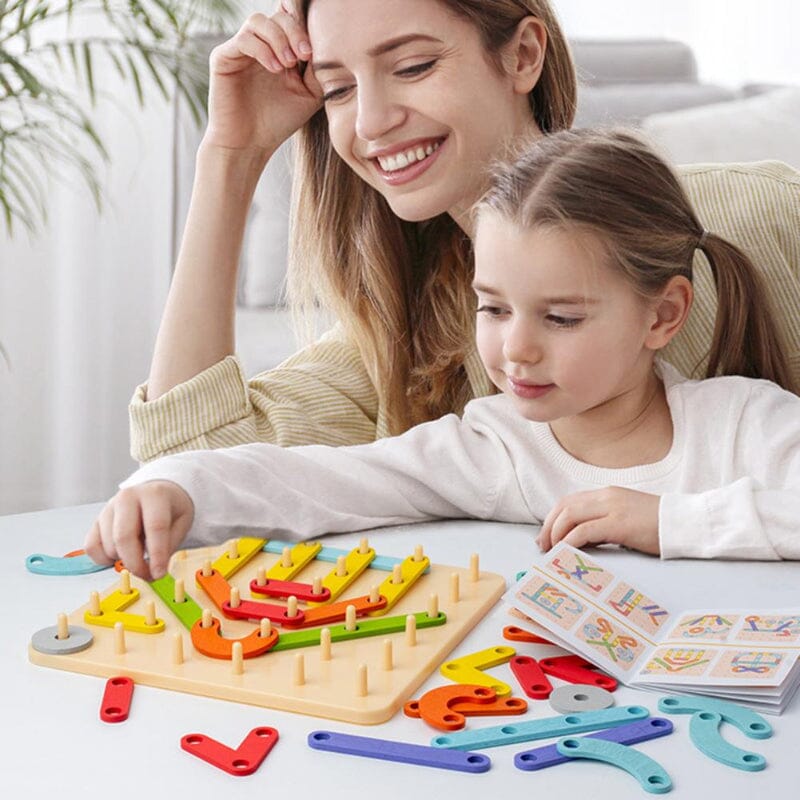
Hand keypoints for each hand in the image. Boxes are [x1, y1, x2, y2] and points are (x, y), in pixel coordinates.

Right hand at [84, 482, 194, 580]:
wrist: (155, 493)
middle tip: (148, 575)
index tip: (159, 573)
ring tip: (139, 556)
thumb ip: (169, 545)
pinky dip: (104, 559)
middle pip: (124, 537)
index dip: (157, 554)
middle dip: (135, 563)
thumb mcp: (181, 522)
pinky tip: (121, 555)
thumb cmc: (169, 509)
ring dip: (123, 561)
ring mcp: (109, 508)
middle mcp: (128, 497)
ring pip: (108, 545)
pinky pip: (92, 547)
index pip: (155, 526)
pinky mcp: (96, 520)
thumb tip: (155, 570)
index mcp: (154, 494)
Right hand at [204, 5, 322, 153]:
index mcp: (280, 49)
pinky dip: (262, 49)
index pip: (292, 19)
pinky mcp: (223, 57)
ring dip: (279, 38)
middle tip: (305, 55)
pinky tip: (274, 69)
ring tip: (288, 64)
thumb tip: (328, 44)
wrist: (249, 146)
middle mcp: (260, 44)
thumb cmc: (278, 122)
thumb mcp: (309, 94)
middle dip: (295, 31)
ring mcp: (241, 49)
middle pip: (278, 15)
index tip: (314, 51)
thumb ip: (318, 68)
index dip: (305, 25)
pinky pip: (244, 38)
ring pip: (259, 21)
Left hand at [537, 487, 660, 555]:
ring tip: (552, 551)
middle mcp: (606, 497)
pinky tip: (565, 553)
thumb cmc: (660, 525)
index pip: (570, 501)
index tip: (546, 536)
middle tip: (543, 546)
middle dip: (548, 527)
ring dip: (555, 534)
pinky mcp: (618, 524)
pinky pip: (583, 531)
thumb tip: (581, 539)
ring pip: (570, 516)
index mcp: (607, 494)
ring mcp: (612, 508)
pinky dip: (569, 542)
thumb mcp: (627, 516)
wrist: (687, 523)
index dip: (553, 518)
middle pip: (564, 506)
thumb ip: (604, 521)